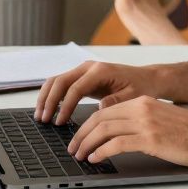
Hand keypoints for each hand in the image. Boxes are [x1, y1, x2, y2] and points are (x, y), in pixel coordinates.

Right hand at [35, 60, 163, 124]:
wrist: (147, 78)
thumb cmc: (141, 87)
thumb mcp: (133, 97)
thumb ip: (116, 102)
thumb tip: (99, 110)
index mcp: (100, 71)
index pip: (75, 88)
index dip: (64, 106)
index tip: (59, 121)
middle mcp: (89, 67)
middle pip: (60, 81)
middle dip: (49, 101)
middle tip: (43, 119)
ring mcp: (84, 70)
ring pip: (57, 80)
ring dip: (46, 97)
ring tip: (40, 115)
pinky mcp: (82, 77)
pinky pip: (62, 84)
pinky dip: (52, 95)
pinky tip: (48, 109)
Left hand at [67, 95, 187, 166]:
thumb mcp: (161, 119)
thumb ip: (140, 121)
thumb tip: (118, 134)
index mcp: (142, 102)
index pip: (105, 111)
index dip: (87, 125)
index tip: (79, 136)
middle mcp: (141, 108)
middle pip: (99, 118)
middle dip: (81, 134)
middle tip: (73, 147)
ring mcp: (146, 123)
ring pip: (104, 130)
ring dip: (87, 144)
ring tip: (80, 155)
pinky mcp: (150, 139)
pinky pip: (117, 144)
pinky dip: (101, 151)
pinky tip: (95, 158)